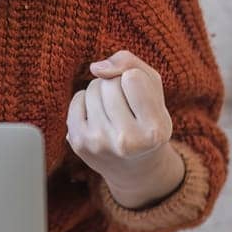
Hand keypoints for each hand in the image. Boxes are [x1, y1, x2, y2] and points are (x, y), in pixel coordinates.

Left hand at [67, 50, 176, 200]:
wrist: (136, 168)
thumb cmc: (148, 120)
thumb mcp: (154, 90)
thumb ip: (131, 64)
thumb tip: (95, 67)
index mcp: (154, 131)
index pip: (132, 77)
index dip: (136, 80)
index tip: (142, 99)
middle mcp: (126, 142)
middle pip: (109, 83)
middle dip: (117, 86)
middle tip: (128, 108)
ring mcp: (99, 143)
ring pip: (92, 89)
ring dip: (102, 92)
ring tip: (115, 113)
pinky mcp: (78, 142)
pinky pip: (77, 99)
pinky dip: (87, 102)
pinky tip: (100, 119)